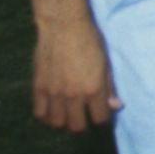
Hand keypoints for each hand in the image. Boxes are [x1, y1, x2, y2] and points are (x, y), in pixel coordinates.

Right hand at [31, 18, 119, 132]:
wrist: (63, 26)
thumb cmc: (89, 41)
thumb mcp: (105, 63)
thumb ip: (109, 87)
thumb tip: (115, 106)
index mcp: (94, 88)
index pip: (99, 118)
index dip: (101, 118)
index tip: (100, 113)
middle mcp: (74, 94)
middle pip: (76, 127)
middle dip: (82, 125)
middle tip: (83, 118)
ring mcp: (54, 93)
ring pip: (56, 123)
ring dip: (63, 122)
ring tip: (67, 115)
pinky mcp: (38, 87)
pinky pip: (39, 113)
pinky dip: (46, 115)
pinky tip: (51, 109)